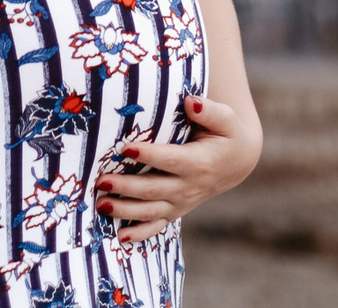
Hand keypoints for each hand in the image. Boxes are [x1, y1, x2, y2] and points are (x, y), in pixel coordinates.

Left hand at [94, 94, 260, 240]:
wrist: (236, 162)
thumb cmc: (227, 134)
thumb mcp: (226, 119)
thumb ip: (209, 110)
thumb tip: (189, 101)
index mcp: (199, 163)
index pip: (169, 159)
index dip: (147, 154)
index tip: (125, 147)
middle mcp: (189, 186)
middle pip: (153, 189)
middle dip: (126, 186)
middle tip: (101, 180)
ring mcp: (181, 202)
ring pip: (150, 210)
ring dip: (125, 210)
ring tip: (101, 204)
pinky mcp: (176, 210)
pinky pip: (157, 226)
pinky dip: (139, 234)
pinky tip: (120, 237)